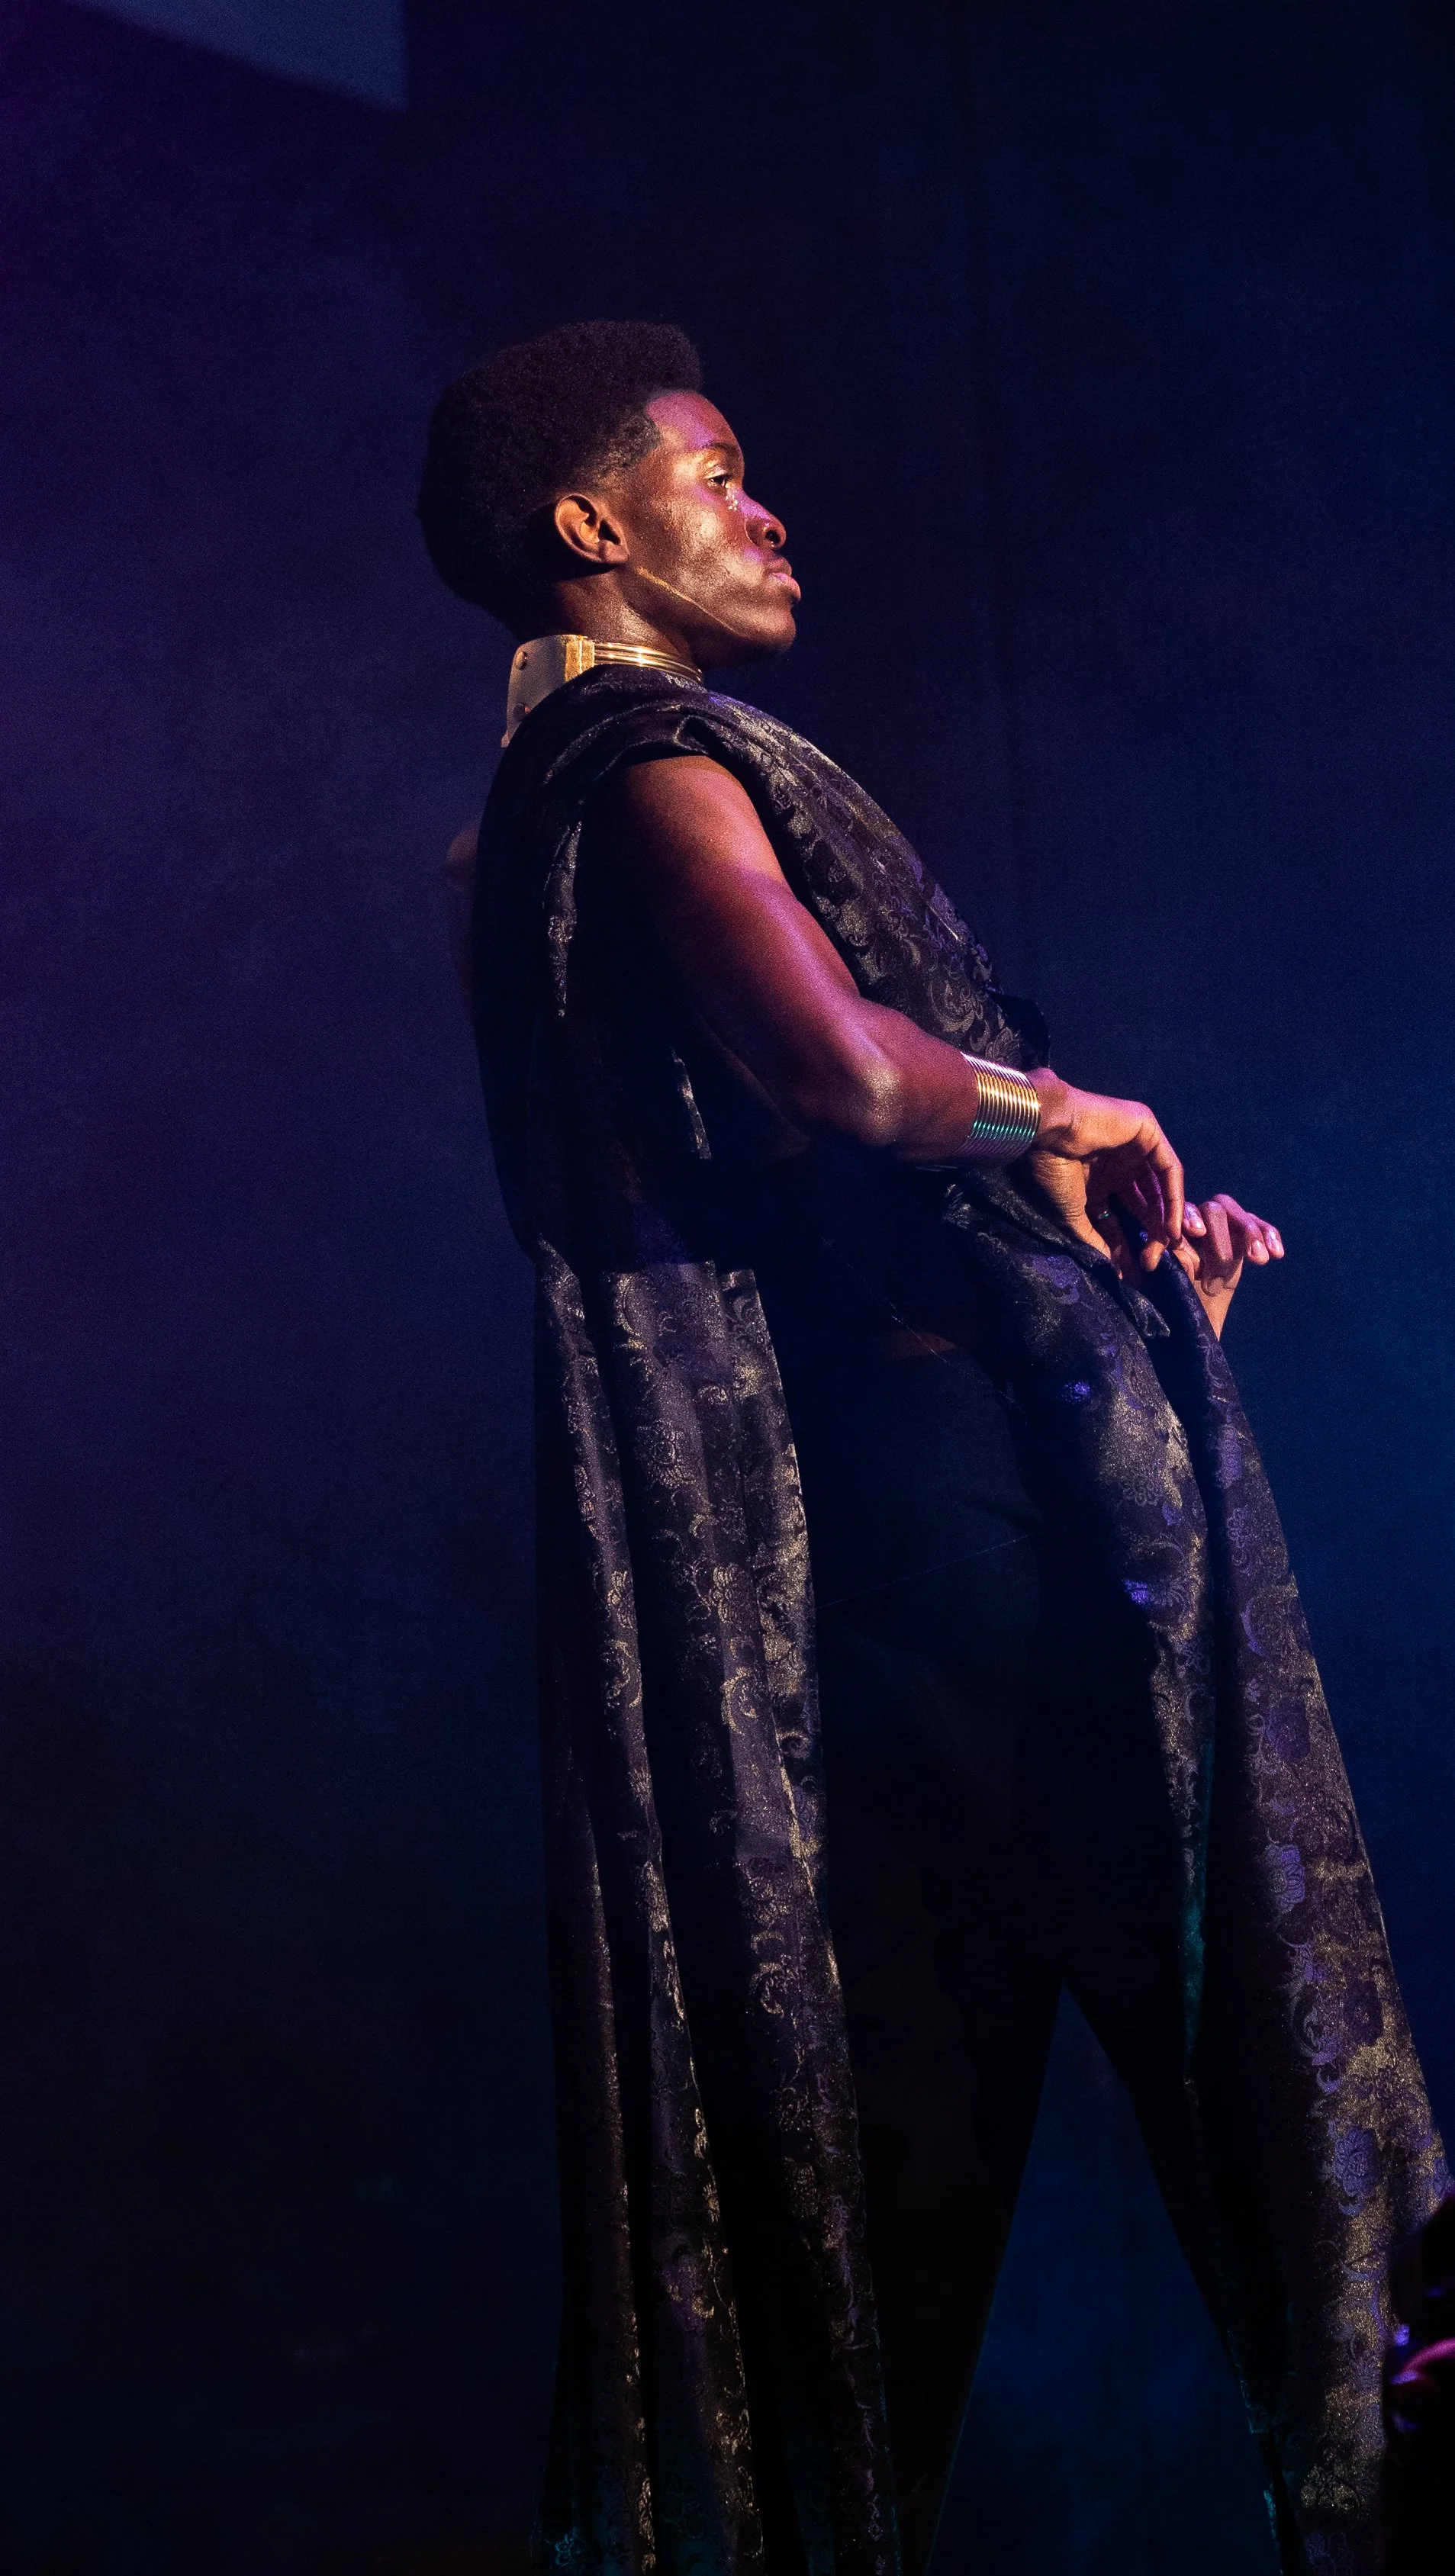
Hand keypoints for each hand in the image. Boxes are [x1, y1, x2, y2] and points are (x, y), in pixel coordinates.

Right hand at [1028, 1071, 1183, 1269]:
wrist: (1046, 1129)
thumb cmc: (1051, 1168)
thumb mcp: (1073, 1213)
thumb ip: (1095, 1238)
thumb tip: (1114, 1270)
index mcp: (1096, 1179)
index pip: (1122, 1214)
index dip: (1129, 1241)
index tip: (1137, 1268)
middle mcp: (1117, 1162)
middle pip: (1144, 1203)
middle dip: (1151, 1233)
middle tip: (1152, 1261)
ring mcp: (1134, 1145)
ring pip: (1159, 1187)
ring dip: (1165, 1219)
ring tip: (1167, 1245)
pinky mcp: (1147, 1130)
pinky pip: (1169, 1168)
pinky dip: (1173, 1198)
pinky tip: (1170, 1225)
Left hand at [1172, 1193, 1283, 1337]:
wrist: (1195, 1323)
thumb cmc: (1175, 1306)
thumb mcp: (1170, 1293)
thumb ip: (1173, 1272)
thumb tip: (1181, 1255)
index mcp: (1169, 1231)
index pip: (1179, 1214)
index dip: (1189, 1217)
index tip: (1197, 1232)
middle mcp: (1194, 1223)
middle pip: (1213, 1210)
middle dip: (1221, 1239)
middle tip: (1220, 1275)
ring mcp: (1221, 1228)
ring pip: (1237, 1214)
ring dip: (1250, 1234)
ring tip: (1258, 1260)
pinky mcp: (1241, 1239)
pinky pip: (1259, 1227)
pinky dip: (1269, 1236)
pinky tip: (1277, 1254)